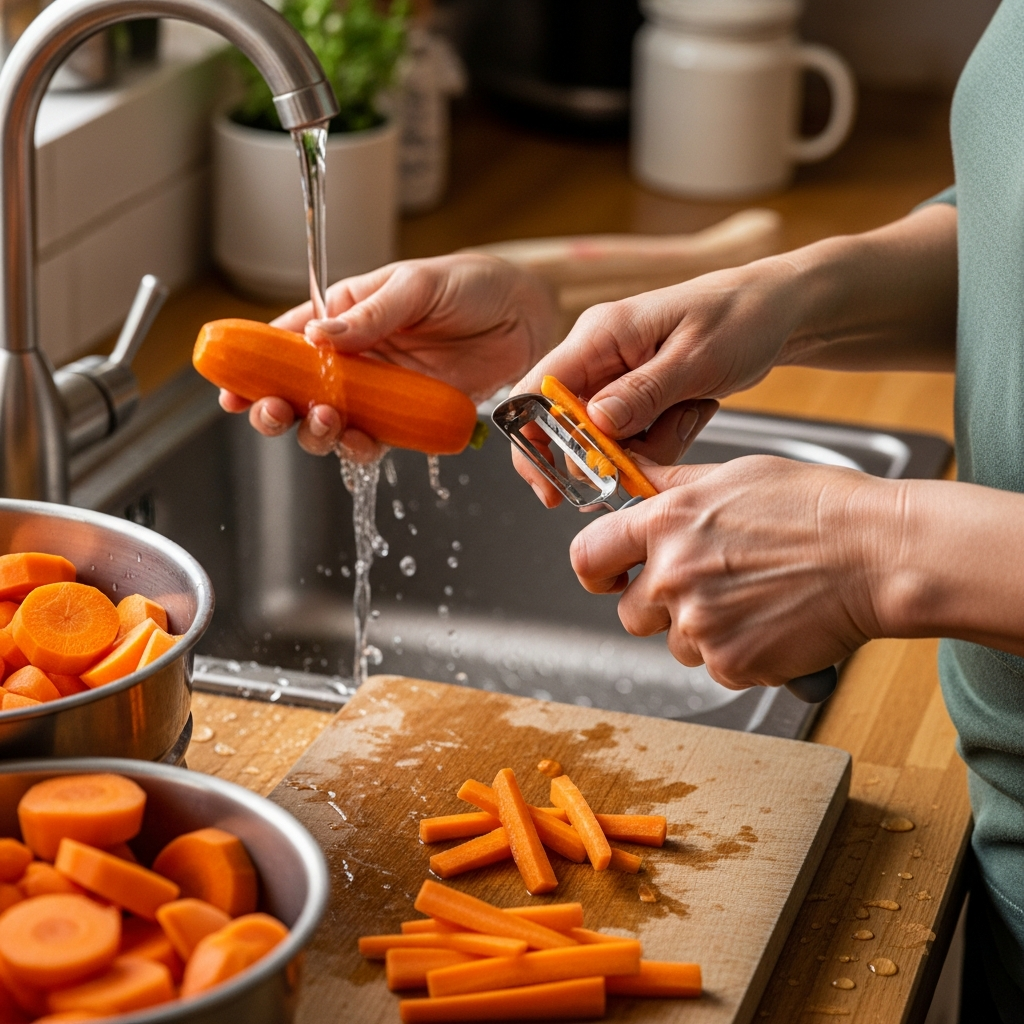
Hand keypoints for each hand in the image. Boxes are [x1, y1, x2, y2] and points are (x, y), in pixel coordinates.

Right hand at [220, 254, 557, 456]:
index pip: (286, 342)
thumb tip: (318, 334)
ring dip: (317, 431)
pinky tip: (361, 442)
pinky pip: (374, 439)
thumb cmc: (468, 285)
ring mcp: (378, 391)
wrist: (523, 317)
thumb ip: (370, 315)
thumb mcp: (416, 286)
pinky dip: (361, 448)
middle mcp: (353, 358)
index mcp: (342, 317)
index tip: (231, 388)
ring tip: (326, 422)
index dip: (254, 367)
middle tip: (275, 412)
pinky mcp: (406, 416)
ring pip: (330, 422)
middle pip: (298, 391)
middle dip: (277, 407)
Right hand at [511, 257, 798, 500]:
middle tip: (649, 456)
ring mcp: (617, 377)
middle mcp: (599, 355)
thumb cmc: (743, 315)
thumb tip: (594, 423)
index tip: (553, 486)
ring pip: (604, 440)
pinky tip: (692, 411)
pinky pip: (632, 437)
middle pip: (567, 426)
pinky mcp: (637, 395)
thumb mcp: (696, 357)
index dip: (534, 443)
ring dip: (645, 448)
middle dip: (606, 454)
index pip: (536, 392)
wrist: (780, 310)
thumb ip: (642, 393)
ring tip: (689, 413)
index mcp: (599, 334)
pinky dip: (661, 440)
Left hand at [569, 457, 898, 688]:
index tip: (609, 574)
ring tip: (753, 598)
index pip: (587, 555)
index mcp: (665, 523)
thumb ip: (669, 485)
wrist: (877, 554)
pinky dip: (738, 651)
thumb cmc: (815, 507)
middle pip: (629, 610)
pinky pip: (715, 666)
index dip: (596, 569)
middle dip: (658, 604)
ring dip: (702, 629)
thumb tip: (629, 473)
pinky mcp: (731, 664)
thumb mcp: (731, 475)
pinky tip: (771, 620)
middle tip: (708, 585)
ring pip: (674, 642)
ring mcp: (700, 624)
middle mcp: (672, 575)